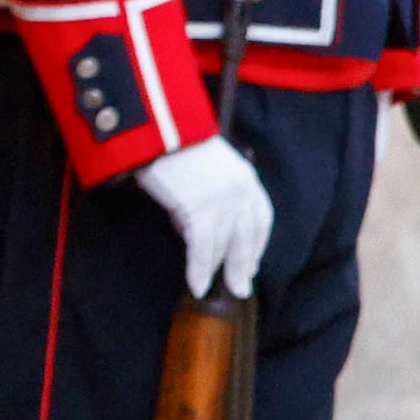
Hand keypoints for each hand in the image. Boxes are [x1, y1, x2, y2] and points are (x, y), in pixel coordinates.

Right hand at [136, 136, 274, 300]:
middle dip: (244, 264)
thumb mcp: (206, 170)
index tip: (251, 264)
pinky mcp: (200, 207)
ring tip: (214, 289)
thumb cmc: (174, 146)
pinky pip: (203, 247)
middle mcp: (241, 190)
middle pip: (248, 236)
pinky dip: (199, 268)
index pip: (261, 219)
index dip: (257, 245)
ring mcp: (223, 200)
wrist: (159, 129)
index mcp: (247, 178)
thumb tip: (198, 232)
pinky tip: (196, 284)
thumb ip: (210, 199)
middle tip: (241, 287)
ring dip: (219, 271)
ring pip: (225, 245)